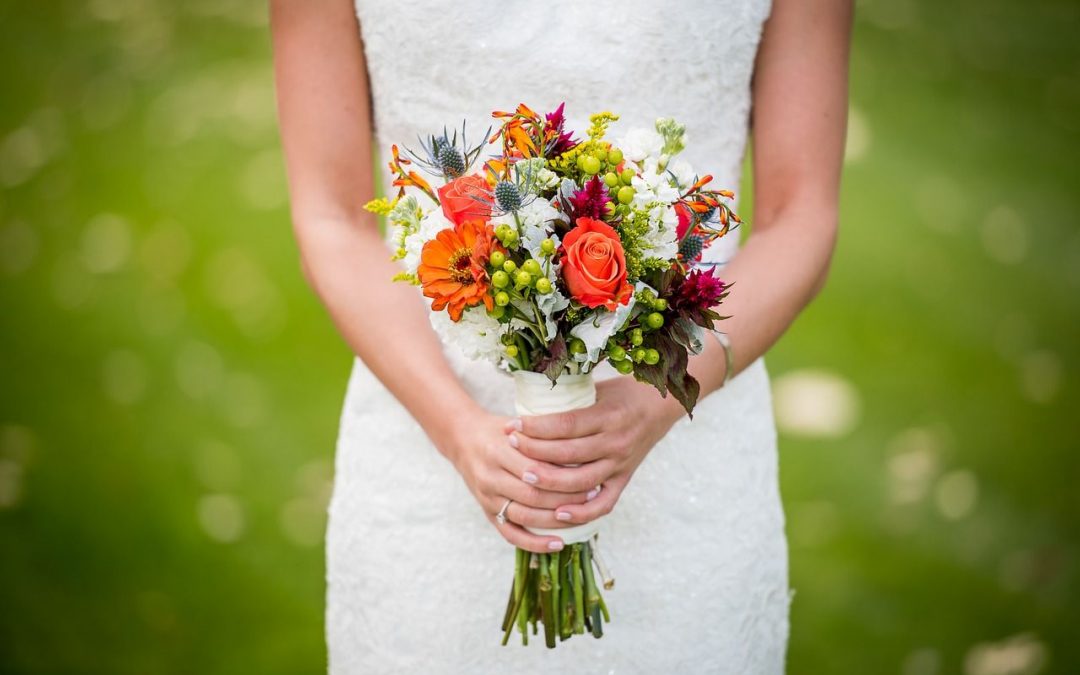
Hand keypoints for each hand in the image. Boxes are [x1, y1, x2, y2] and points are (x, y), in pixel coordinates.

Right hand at [445, 405, 595, 553]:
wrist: (463, 439)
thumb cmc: (500, 429)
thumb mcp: (518, 424)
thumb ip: (543, 435)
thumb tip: (582, 446)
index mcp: (498, 450)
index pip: (536, 468)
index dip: (564, 475)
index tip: (589, 474)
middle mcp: (490, 476)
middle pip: (533, 495)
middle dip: (565, 498)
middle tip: (592, 496)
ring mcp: (487, 498)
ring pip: (525, 516)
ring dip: (556, 521)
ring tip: (581, 516)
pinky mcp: (487, 513)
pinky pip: (511, 534)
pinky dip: (535, 543)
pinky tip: (558, 544)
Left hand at [503, 376, 684, 526]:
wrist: (662, 405)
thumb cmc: (623, 393)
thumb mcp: (597, 389)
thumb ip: (569, 401)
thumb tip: (527, 405)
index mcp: (608, 416)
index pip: (565, 424)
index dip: (536, 427)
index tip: (512, 425)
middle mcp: (615, 443)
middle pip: (568, 454)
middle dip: (535, 451)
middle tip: (511, 446)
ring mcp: (620, 464)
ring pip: (581, 481)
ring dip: (551, 482)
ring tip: (525, 476)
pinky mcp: (624, 480)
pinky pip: (603, 504)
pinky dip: (581, 512)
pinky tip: (558, 514)